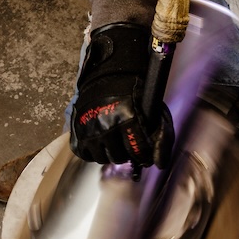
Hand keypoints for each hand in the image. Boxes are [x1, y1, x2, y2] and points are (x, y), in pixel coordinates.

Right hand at [70, 23, 173, 167]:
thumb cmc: (133, 93)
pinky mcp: (78, 133)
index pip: (138, 151)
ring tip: (114, 142)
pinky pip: (87, 155)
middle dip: (126, 153)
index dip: (143, 154)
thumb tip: (160, 162)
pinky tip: (100, 142)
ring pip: (103, 158)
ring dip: (110, 153)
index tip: (143, 153)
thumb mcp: (152, 111)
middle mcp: (108, 127)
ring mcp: (90, 131)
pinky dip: (93, 152)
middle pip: (120, 157)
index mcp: (129, 120)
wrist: (108, 76)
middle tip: (127, 144)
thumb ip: (160, 136)